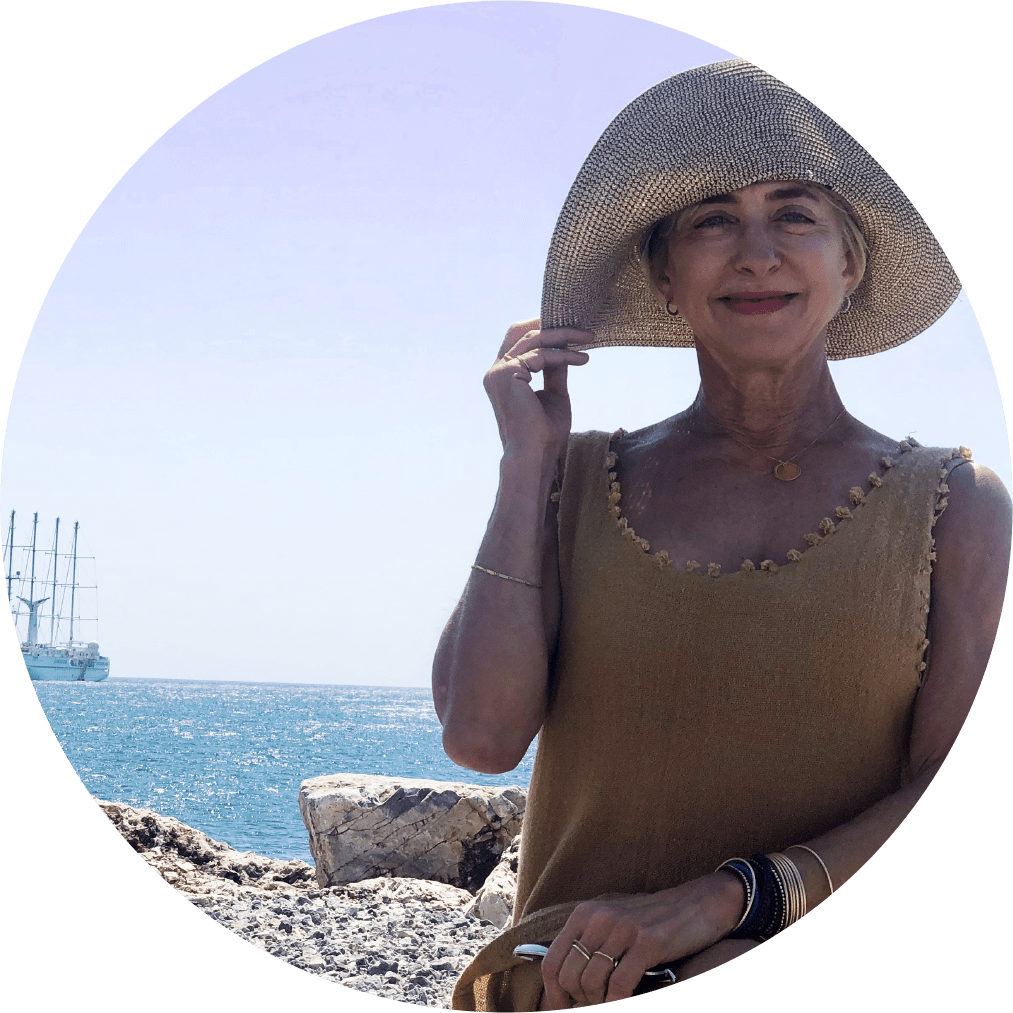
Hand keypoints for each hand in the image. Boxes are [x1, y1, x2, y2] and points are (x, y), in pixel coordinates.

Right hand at [483, 319, 591, 461]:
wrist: (534, 455)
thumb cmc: (544, 433)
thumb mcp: (554, 394)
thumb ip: (555, 371)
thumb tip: (566, 350)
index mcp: (503, 376)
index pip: (520, 341)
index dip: (545, 331)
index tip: (573, 332)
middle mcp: (496, 371)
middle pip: (522, 332)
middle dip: (553, 326)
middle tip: (582, 328)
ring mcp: (499, 372)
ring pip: (534, 339)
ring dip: (564, 337)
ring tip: (589, 339)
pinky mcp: (508, 374)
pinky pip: (541, 355)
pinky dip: (564, 355)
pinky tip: (582, 359)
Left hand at [540, 871, 744, 1008]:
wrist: (696, 903)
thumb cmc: (653, 920)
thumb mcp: (613, 924)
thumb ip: (591, 946)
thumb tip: (568, 986)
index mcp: (585, 914)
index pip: (551, 961)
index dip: (553, 994)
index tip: (560, 1011)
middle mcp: (598, 918)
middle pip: (568, 976)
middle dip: (578, 1001)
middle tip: (593, 1006)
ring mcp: (622, 929)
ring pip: (590, 982)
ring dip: (598, 1003)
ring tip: (610, 1004)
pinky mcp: (646, 943)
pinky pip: (620, 985)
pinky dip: (617, 1003)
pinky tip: (623, 1004)